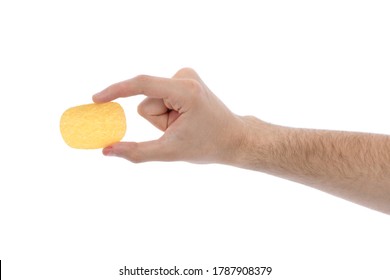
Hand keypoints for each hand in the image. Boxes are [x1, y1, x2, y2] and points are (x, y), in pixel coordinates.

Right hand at [92, 68, 245, 163]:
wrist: (232, 139)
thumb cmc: (207, 146)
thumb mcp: (170, 152)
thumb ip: (136, 152)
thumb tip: (107, 151)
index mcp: (185, 91)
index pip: (142, 84)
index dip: (116, 91)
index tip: (97, 99)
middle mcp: (185, 76)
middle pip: (147, 100)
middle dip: (157, 120)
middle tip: (180, 129)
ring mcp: (186, 76)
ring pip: (152, 100)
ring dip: (163, 117)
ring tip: (185, 124)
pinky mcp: (184, 79)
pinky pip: (160, 97)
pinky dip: (168, 111)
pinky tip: (186, 116)